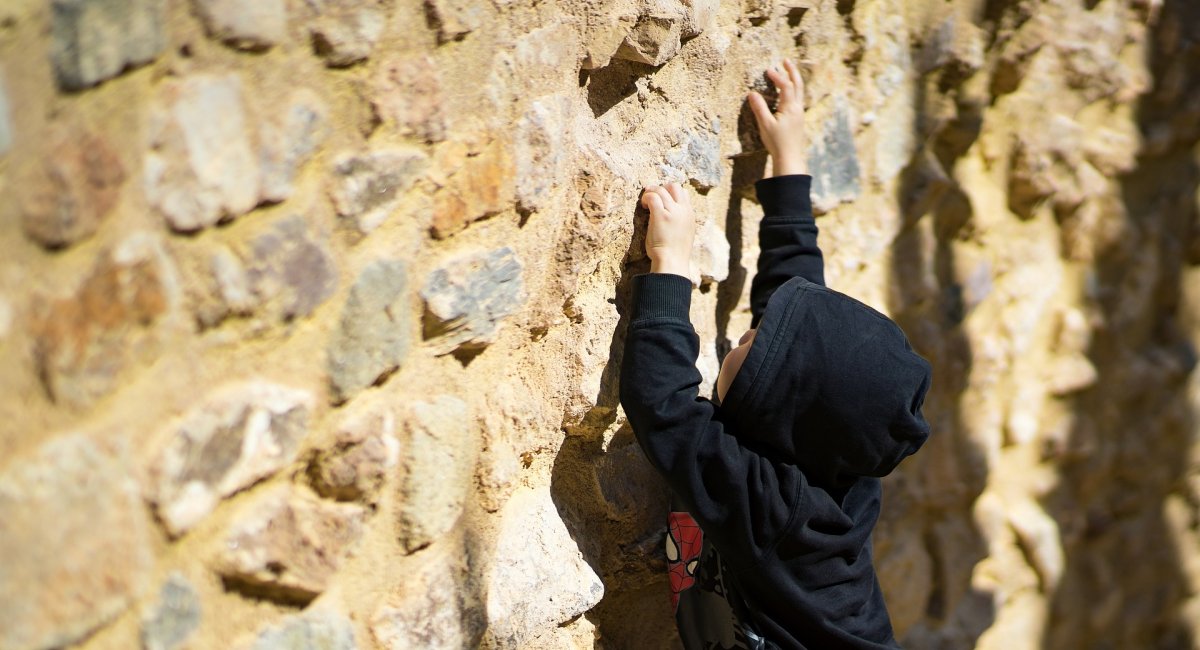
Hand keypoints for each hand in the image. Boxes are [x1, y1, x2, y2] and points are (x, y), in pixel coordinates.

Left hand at [640, 183, 694, 276]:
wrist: (672, 262)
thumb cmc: (675, 253)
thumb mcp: (684, 234)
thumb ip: (680, 222)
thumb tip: (670, 218)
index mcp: (690, 214)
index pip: (683, 193)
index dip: (670, 193)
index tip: (661, 200)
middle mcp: (683, 210)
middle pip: (674, 186)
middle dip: (661, 188)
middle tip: (651, 196)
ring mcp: (673, 212)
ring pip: (661, 189)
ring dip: (651, 192)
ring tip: (645, 203)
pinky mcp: (661, 215)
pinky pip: (653, 197)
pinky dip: (646, 198)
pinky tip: (643, 206)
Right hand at [748, 60, 808, 176]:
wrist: (790, 158)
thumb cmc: (777, 142)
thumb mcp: (765, 125)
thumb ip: (759, 108)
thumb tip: (752, 93)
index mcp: (790, 108)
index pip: (785, 86)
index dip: (777, 76)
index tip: (768, 70)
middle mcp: (798, 108)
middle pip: (798, 84)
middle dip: (792, 71)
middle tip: (785, 61)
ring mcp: (799, 114)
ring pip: (800, 92)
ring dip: (794, 79)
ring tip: (788, 72)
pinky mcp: (798, 120)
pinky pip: (798, 99)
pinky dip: (794, 90)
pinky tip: (788, 92)